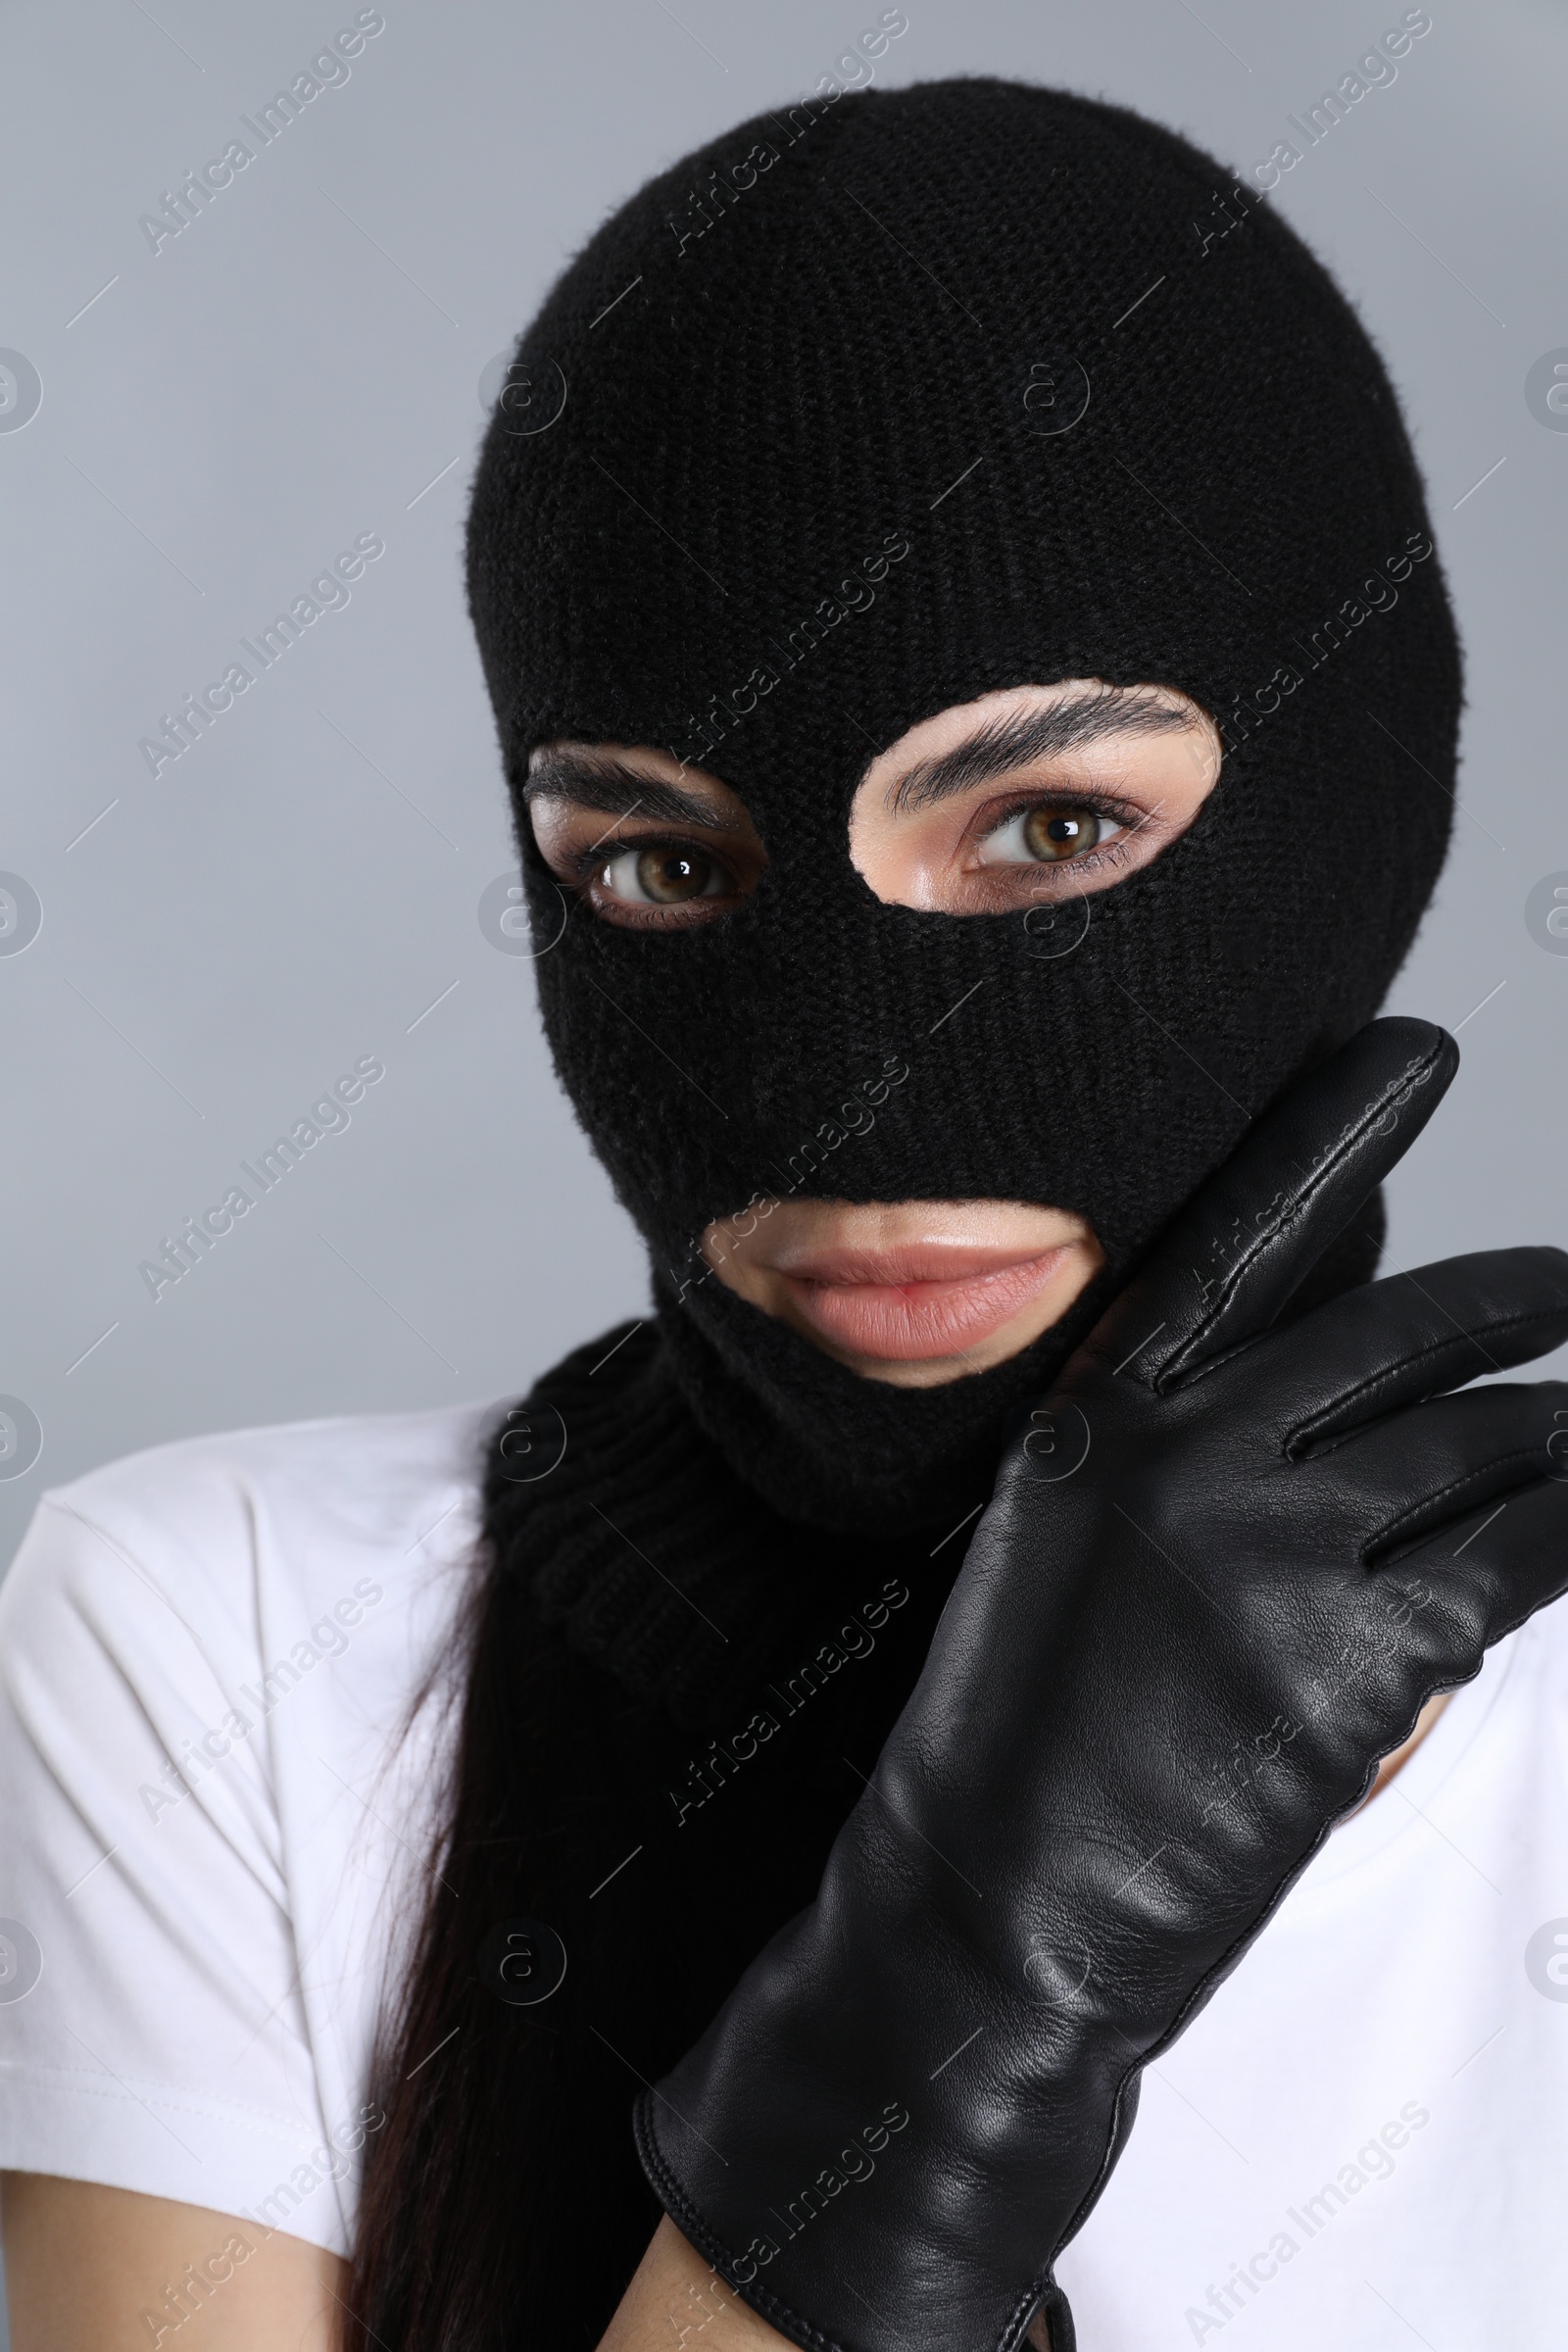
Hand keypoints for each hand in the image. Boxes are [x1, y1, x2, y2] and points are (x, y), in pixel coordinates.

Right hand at [633, 1019, 1567, 2351]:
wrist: (982, 1924)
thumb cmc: (1009, 1754)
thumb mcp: (1058, 1559)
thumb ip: (1179, 1463)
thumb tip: (1344, 1408)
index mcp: (1099, 1417)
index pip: (1239, 1235)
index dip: (1333, 1133)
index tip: (1411, 1052)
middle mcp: (1188, 1454)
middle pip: (1403, 1339)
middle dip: (1515, 1304)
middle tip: (1565, 1296)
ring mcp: (1275, 1548)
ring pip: (1484, 1447)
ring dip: (1556, 1438)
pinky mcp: (1359, 1657)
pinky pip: (1519, 1557)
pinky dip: (1567, 1532)